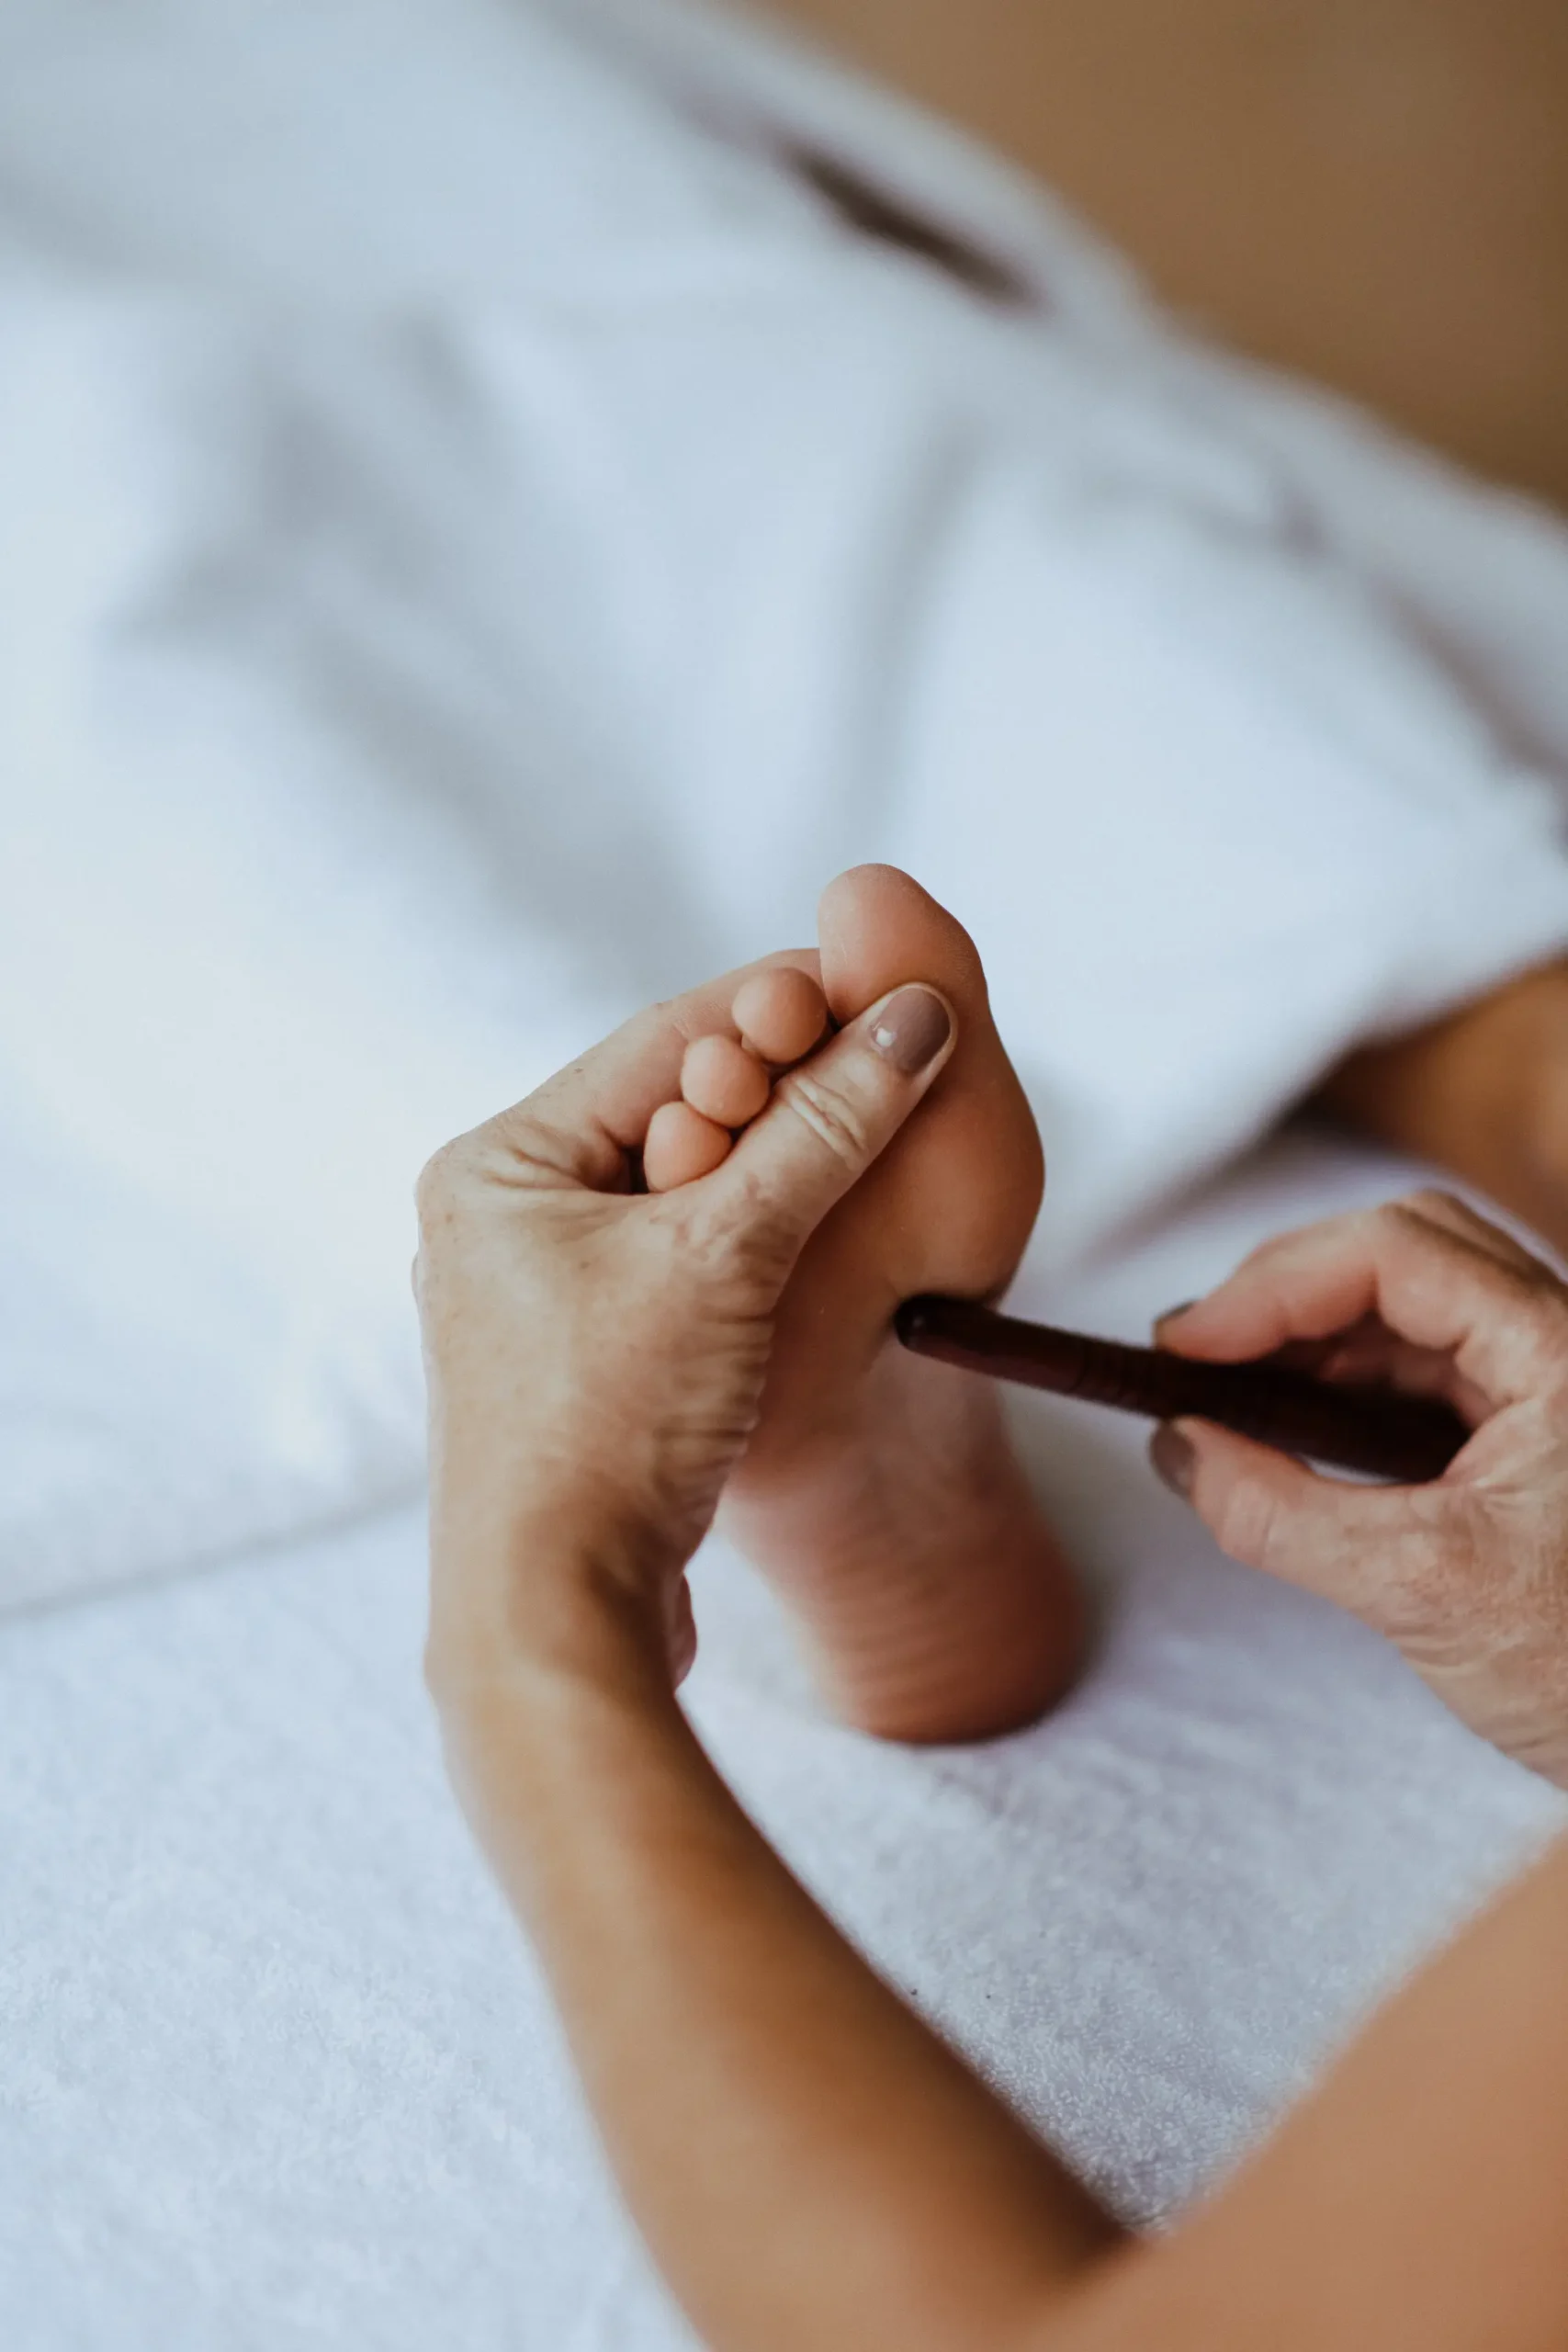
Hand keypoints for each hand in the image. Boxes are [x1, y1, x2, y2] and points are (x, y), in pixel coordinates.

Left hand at [414, 969, 956, 1707]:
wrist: (557, 1619)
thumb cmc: (609, 1428)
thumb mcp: (728, 1254)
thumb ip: (824, 1128)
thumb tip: (916, 1019)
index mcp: (499, 1165)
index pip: (664, 1038)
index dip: (786, 1003)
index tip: (890, 989)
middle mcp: (502, 1218)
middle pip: (677, 1108)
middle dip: (789, 1085)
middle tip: (897, 1059)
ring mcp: (539, 1294)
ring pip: (689, 1189)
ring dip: (781, 1165)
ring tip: (874, 1137)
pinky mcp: (585, 1363)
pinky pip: (685, 1263)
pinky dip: (758, 1241)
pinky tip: (824, 1237)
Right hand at [1153, 1191, 1567, 1786]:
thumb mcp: (1420, 1593)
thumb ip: (1278, 1515)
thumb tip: (1179, 1450)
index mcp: (1563, 1355)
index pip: (1397, 1251)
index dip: (1275, 1284)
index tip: (1187, 1344)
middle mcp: (1564, 1344)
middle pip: (1404, 1249)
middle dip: (1287, 1291)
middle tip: (1195, 1355)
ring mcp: (1552, 1382)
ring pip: (1412, 1303)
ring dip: (1311, 1335)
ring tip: (1227, 1393)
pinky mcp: (1535, 1429)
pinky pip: (1426, 1366)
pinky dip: (1344, 1382)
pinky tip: (1287, 1426)